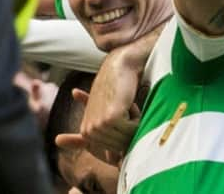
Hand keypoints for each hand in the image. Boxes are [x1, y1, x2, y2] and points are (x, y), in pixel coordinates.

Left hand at [55, 23, 163, 163]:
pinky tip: (127, 101)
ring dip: (135, 122)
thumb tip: (109, 158)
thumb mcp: (107, 114)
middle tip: (124, 105)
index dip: (126, 134)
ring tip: (125, 103)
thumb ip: (108, 135)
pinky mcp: (110, 119)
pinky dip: (137, 117)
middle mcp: (89, 132)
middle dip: (130, 128)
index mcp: (86, 132)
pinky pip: (133, 130)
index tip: (120, 111)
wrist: (119, 65)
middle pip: (122, 146)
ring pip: (128, 138)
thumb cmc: (116, 89)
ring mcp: (98, 126)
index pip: (115, 150)